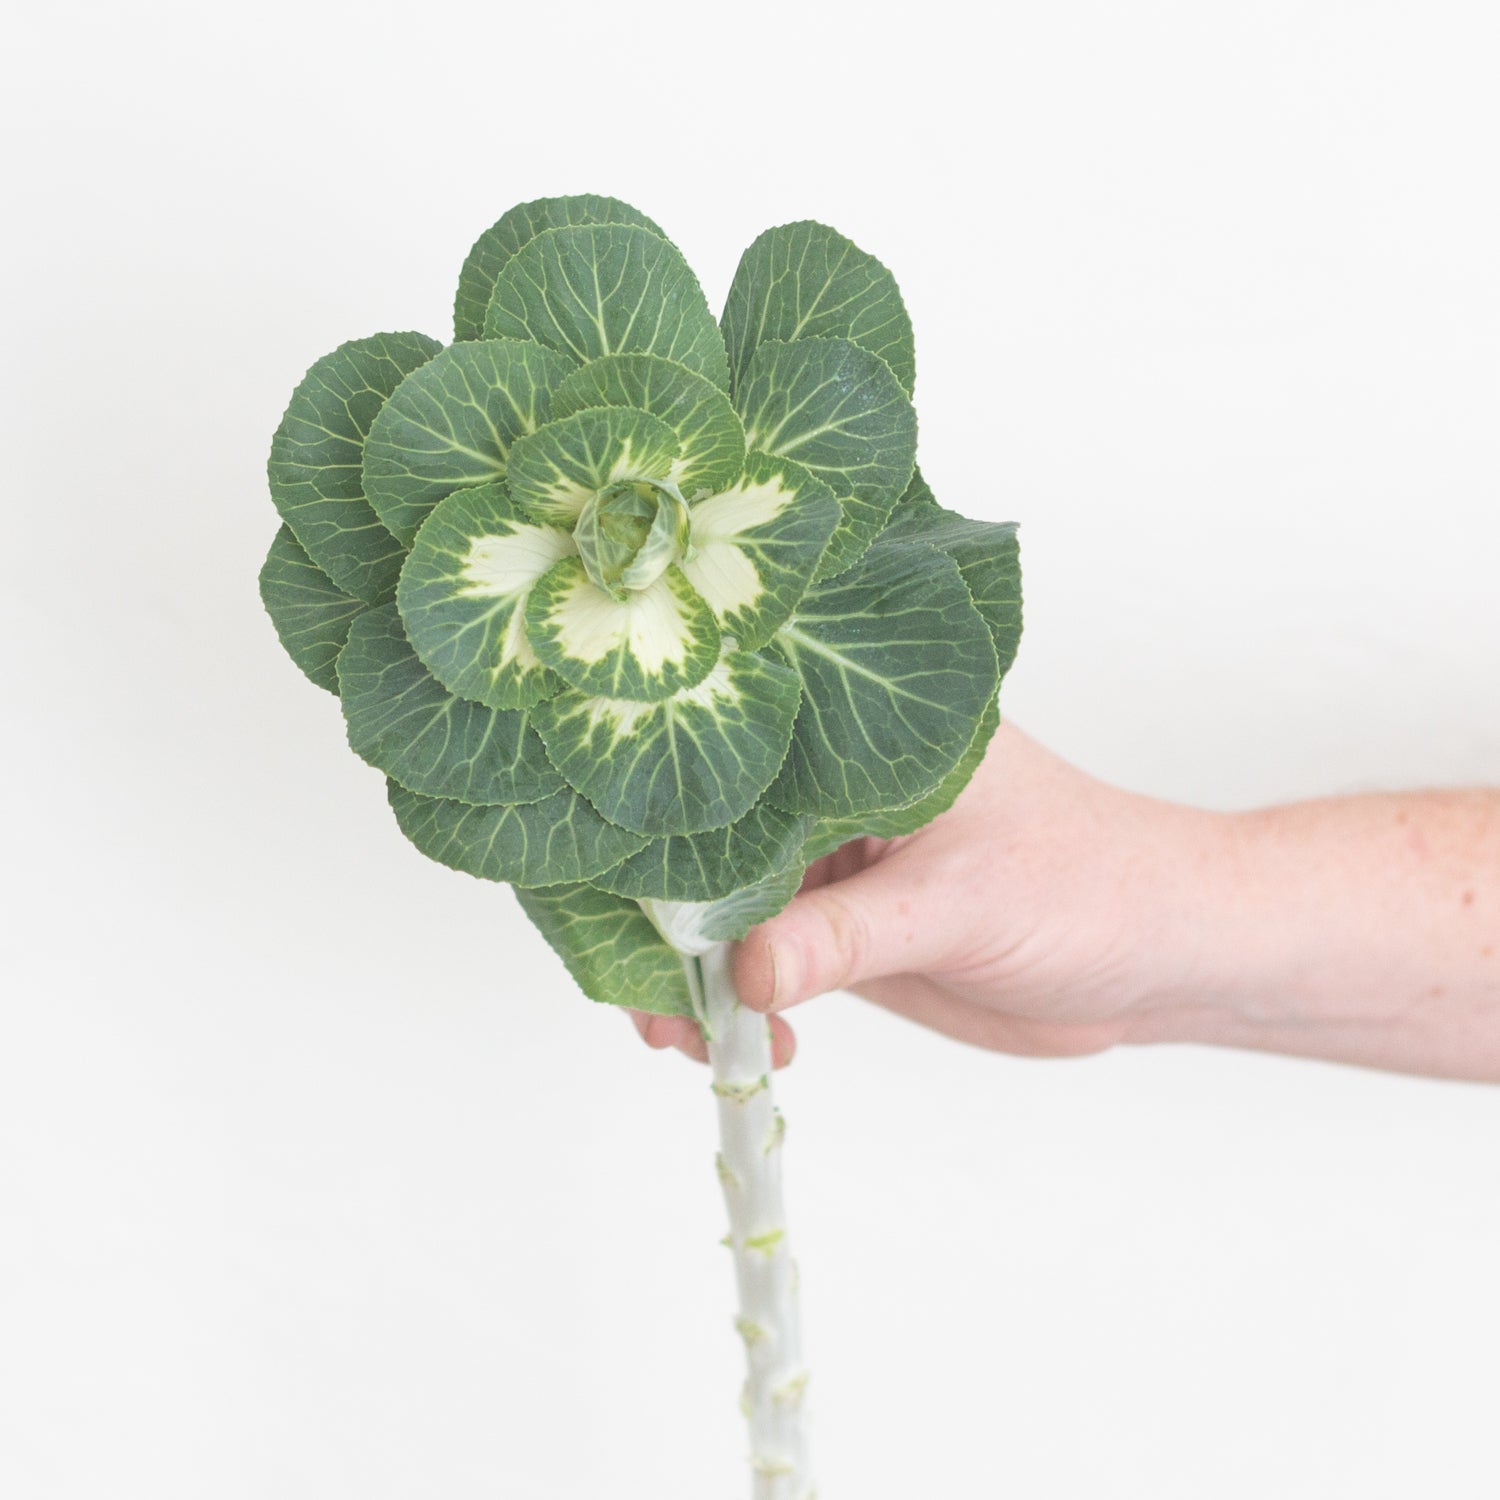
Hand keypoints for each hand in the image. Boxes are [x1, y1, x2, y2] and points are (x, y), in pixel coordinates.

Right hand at [631, 721, 1224, 1062]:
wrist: (1158, 959)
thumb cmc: (1094, 885)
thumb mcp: (963, 903)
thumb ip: (849, 936)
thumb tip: (743, 972)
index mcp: (865, 733)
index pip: (733, 762)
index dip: (662, 818)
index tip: (609, 888)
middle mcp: (836, 786)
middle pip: (709, 842)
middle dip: (663, 919)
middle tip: (647, 999)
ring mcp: (836, 857)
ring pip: (724, 907)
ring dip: (693, 975)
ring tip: (689, 1038)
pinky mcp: (844, 923)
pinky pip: (761, 957)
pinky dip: (736, 1003)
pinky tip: (747, 1044)